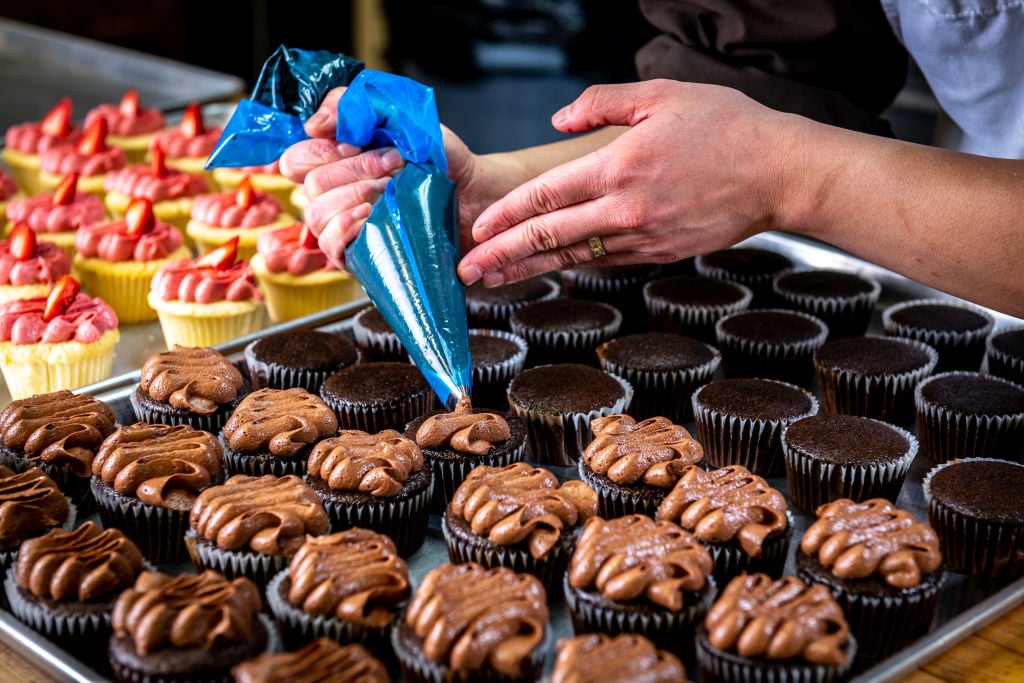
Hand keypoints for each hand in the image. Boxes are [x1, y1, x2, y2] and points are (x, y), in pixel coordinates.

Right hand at [279, 87, 494, 269]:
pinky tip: (371, 217)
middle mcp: (336, 194)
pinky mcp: (360, 255)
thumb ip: (360, 106)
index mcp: (338, 162)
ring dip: (353, 197)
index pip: (297, 157)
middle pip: (309, 184)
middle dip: (353, 171)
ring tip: (390, 192)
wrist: (476, 196)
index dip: (322, 150)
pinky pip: (330, 246)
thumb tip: (314, 125)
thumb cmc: (442, 159)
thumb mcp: (406, 118)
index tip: (358, 142)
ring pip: (316, 214)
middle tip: (394, 167)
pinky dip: (346, 228)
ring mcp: (345, 227)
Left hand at [456, 79, 794, 286]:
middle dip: (503, 256)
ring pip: (574, 259)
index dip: (508, 216)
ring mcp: (644, 238)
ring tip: (494, 280)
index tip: (477, 229)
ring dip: (530, 270)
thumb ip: (601, 103)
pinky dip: (572, 267)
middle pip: (551, 238)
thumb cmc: (725, 127)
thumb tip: (559, 118)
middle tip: (466, 272)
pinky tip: (548, 270)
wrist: (780, 172)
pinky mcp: (660, 253)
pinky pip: (606, 261)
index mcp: (620, 167)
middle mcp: (626, 210)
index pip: (548, 197)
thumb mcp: (660, 95)